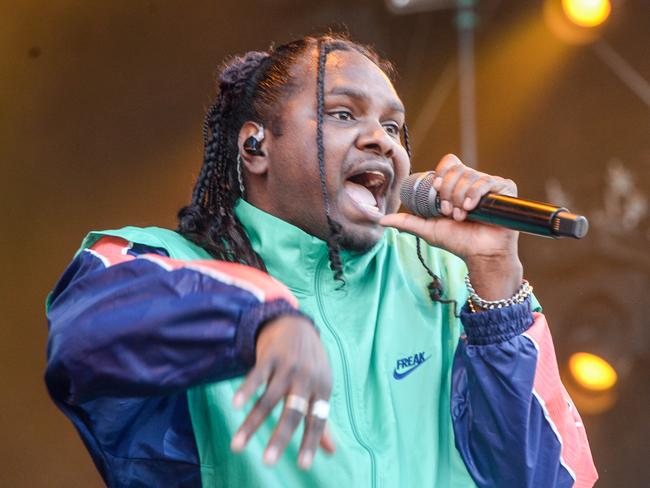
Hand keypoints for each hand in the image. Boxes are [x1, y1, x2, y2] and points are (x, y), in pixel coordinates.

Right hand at [230, 314, 334, 468]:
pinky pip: (256, 376)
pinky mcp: (270, 356)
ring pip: (268, 399)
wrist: (296, 324)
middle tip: (268, 462)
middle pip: (293, 412)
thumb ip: (322, 418)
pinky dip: (245, 391)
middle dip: (280, 438)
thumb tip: (332, 451)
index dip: (310, 442)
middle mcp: (306, 378)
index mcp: (322, 388)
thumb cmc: (310, 362)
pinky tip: (235, 406)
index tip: (302, 466)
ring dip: (252, 424)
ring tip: (237, 446)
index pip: (317, 420)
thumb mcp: (321, 385)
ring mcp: (288, 366)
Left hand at [380, 154, 522, 299]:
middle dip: (448, 192)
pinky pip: (488, 182)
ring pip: (470, 176)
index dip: (441, 175)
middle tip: (449, 212)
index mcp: (457, 184)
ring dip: (460, 198)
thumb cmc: (458, 242)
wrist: (480, 254)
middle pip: (456, 169)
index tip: (437, 193)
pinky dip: (475, 195)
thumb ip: (407, 222)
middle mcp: (473, 181)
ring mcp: (490, 185)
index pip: (448, 163)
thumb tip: (381, 220)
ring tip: (461, 216)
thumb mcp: (428, 229)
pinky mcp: (505, 190)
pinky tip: (471, 209)